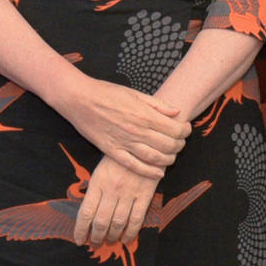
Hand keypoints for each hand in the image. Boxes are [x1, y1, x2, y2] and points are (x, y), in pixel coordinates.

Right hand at [60, 76, 190, 178]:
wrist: (80, 99)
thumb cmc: (107, 93)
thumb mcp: (135, 93)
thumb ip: (157, 105)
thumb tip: (177, 112)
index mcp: (145, 115)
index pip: (175, 129)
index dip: (185, 131)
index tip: (186, 129)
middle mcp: (137, 131)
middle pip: (169, 145)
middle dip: (179, 145)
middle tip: (180, 143)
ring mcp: (125, 143)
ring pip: (155, 158)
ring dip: (168, 160)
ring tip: (171, 156)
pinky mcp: (112, 151)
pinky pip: (134, 166)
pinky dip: (149, 172)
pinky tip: (159, 173)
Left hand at [74, 155, 160, 245]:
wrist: (143, 145)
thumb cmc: (118, 158)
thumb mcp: (100, 170)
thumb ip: (94, 190)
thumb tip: (88, 213)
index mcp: (97, 183)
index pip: (86, 212)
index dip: (81, 230)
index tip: (79, 240)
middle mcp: (111, 190)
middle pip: (101, 221)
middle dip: (96, 236)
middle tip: (95, 244)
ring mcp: (129, 193)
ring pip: (118, 222)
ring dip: (112, 236)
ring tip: (110, 242)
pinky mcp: (145, 194)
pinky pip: (136, 218)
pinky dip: (131, 232)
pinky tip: (127, 239)